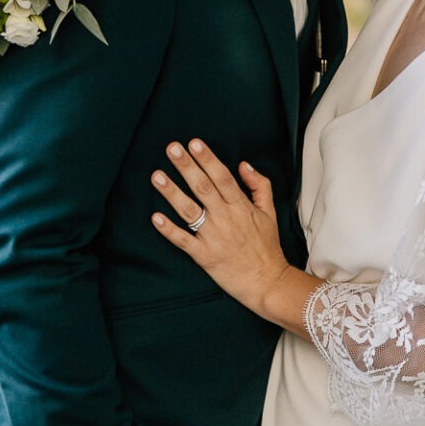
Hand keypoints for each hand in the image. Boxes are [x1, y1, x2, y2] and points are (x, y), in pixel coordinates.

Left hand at [151, 141, 295, 319]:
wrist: (267, 282)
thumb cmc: (267, 246)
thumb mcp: (269, 212)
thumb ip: (259, 185)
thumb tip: (243, 164)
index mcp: (241, 207)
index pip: (222, 177)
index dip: (207, 159)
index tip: (194, 143)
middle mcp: (226, 219)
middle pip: (203, 187)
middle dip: (186, 166)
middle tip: (172, 148)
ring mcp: (213, 238)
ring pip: (189, 211)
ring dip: (172, 192)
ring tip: (156, 175)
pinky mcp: (204, 256)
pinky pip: (183, 241)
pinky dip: (169, 230)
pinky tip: (155, 217)